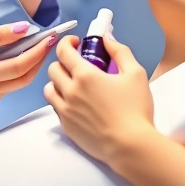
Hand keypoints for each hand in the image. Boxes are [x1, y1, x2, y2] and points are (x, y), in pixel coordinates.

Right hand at [0, 22, 54, 105]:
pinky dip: (22, 70)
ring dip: (33, 64)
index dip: (37, 52)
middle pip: (24, 78)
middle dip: (40, 58)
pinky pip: (12, 84)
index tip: (49, 37)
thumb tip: (23, 29)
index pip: (17, 67)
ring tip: (41, 44)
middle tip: (51, 40)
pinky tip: (23, 55)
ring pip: (21, 83)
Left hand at [43, 34, 154, 163]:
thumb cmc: (136, 109)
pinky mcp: (66, 127)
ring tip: (72, 84)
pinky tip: (77, 103)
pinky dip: (61, 101)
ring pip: (48, 89)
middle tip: (77, 64)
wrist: (130, 146)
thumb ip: (120, 51)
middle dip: (63, 62)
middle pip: (52, 69)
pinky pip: (55, 108)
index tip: (75, 42)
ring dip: (57, 82)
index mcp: (85, 75)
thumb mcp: (135, 73)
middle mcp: (70, 91)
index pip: (62, 51)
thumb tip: (107, 39)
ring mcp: (65, 111)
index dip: (66, 42)